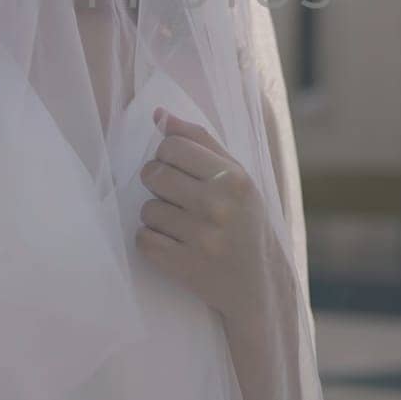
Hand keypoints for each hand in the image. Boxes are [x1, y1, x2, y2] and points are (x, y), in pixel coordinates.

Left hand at [136, 108, 274, 321]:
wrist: (257, 284)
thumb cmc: (244, 221)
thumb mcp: (236, 177)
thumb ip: (199, 141)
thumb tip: (159, 115)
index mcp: (233, 178)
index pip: (172, 146)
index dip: (167, 155)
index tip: (177, 169)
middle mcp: (218, 205)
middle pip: (153, 174)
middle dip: (157, 183)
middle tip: (176, 197)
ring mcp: (201, 238)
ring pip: (146, 209)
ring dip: (156, 216)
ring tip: (180, 224)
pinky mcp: (184, 266)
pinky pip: (143, 240)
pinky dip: (151, 241)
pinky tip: (173, 244)